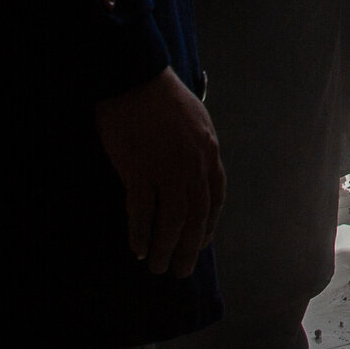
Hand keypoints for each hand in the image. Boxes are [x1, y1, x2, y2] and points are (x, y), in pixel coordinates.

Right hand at [94, 67, 225, 276]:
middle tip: (179, 271)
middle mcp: (194, 164)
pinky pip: (142, 212)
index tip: (199, 244)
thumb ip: (198, 149)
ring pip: (170, 221)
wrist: (134, 78)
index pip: (215, 198)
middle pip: (195, 217)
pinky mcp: (139, 171)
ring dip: (164, 248)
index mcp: (209, 151)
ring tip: (156, 266)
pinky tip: (138, 248)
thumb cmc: (161, 98)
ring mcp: (167, 169)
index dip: (208, 226)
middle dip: (188, 248)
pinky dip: (140, 234)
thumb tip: (195, 178)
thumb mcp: (195, 121)